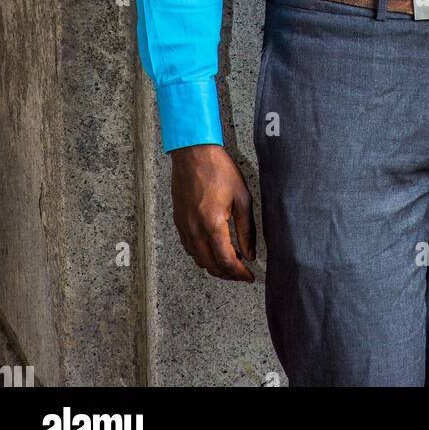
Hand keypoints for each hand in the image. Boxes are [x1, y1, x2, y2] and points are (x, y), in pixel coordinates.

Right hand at [170, 144, 256, 279]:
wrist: (194, 153)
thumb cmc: (218, 169)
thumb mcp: (242, 197)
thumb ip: (246, 229)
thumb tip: (249, 253)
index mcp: (212, 224)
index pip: (226, 261)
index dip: (239, 273)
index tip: (249, 276)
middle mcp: (195, 230)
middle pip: (210, 265)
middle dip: (227, 274)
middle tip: (241, 274)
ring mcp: (184, 227)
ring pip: (198, 260)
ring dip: (214, 267)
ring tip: (230, 264)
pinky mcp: (178, 221)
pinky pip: (189, 248)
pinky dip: (201, 256)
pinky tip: (212, 250)